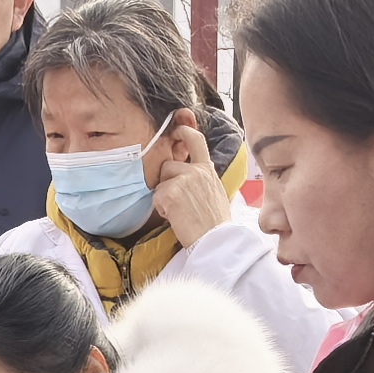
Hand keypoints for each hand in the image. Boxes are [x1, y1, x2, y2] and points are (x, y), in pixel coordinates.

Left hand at [146, 114, 230, 250]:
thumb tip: (188, 175)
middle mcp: (196, 171)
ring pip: (160, 182)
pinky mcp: (171, 193)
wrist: (217, 242)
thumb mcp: (214, 193)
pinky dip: (162, 210)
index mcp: (208, 170)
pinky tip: (175, 218)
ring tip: (179, 212)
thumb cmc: (215, 224)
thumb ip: (201, 179)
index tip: (176, 130)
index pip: (195, 139)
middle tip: (177, 202)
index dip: (183, 131)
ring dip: (164, 197)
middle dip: (166, 182)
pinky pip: (156, 197)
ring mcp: (183, 180)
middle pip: (168, 165)